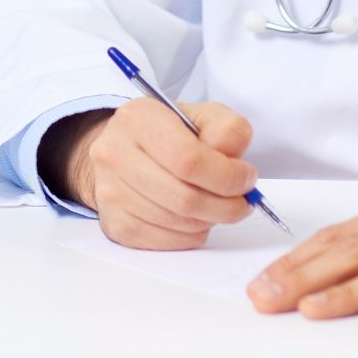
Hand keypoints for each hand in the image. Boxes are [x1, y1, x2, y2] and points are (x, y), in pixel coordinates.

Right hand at [57, 98, 258, 249]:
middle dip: (225, 205)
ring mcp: (110, 192)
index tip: (246, 178)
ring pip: (178, 223)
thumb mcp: (204, 116)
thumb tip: (234, 167)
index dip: (226, 176)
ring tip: (217, 204)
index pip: (188, 159)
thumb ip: (228, 130)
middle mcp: (114, 154)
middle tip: (242, 201)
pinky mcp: (115, 224)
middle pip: (184, 198)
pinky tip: (195, 216)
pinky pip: (168, 241)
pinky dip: (192, 234)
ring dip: (210, 219)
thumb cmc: (170, 134)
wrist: (126, 151)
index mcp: (138, 119)